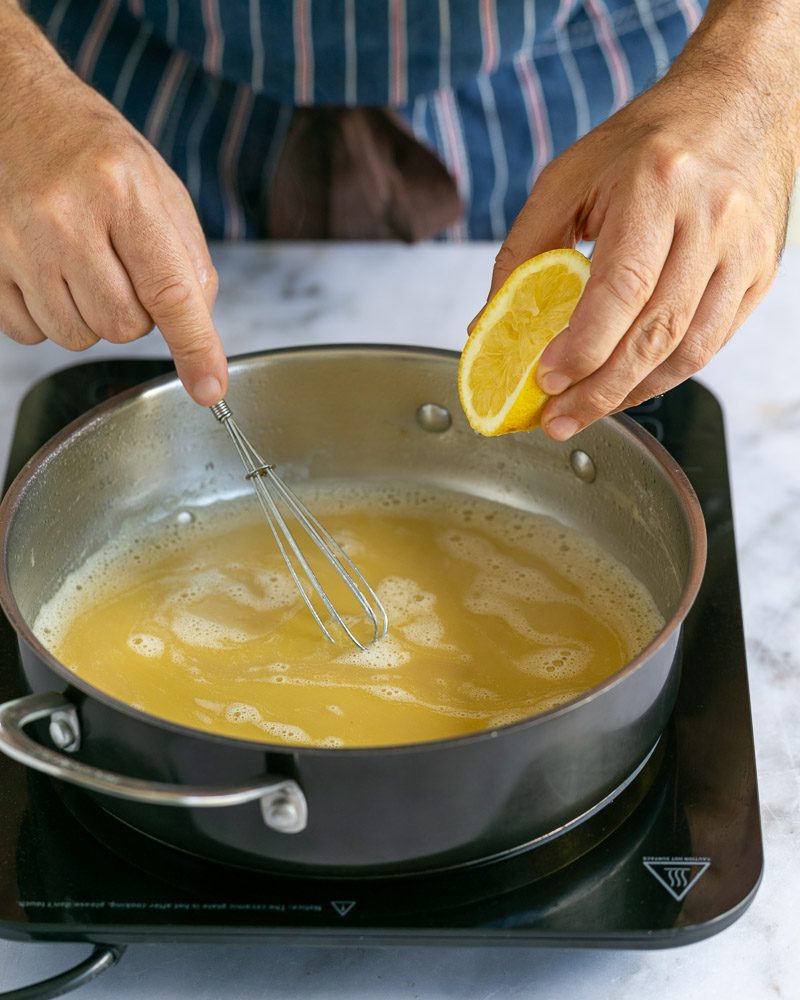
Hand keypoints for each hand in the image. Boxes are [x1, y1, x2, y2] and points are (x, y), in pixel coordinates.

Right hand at [0, 18, 225, 405]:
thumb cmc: (97, 153)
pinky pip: (31, 333)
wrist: (20, 111)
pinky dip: (50, 317)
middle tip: (124, 268)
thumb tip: (199, 329)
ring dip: (93, 317)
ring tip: (87, 266)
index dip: (194, 347)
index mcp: (123, 191)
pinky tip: (53, 274)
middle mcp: (65, 216)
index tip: (208, 388)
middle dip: (136, 312)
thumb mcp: (162, 190)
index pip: (169, 290)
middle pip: (123, 326)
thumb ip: (189, 261)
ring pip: (79, 337)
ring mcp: (18, 242)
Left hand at [486, 29, 797, 440]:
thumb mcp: (568, 178)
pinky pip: (711, 344)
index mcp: (657, 185)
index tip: (546, 379)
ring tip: (585, 411)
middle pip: (656, 330)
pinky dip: (664, 376)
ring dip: (632, 393)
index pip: (622, 285)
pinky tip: (627, 386)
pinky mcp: (758, 275)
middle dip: (601, 389)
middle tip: (556, 419)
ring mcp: (742, 251)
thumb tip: (489, 327)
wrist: (738, 105)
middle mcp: (711, 219)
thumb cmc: (645, 142)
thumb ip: (523, 251)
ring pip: (690, 350)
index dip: (584, 344)